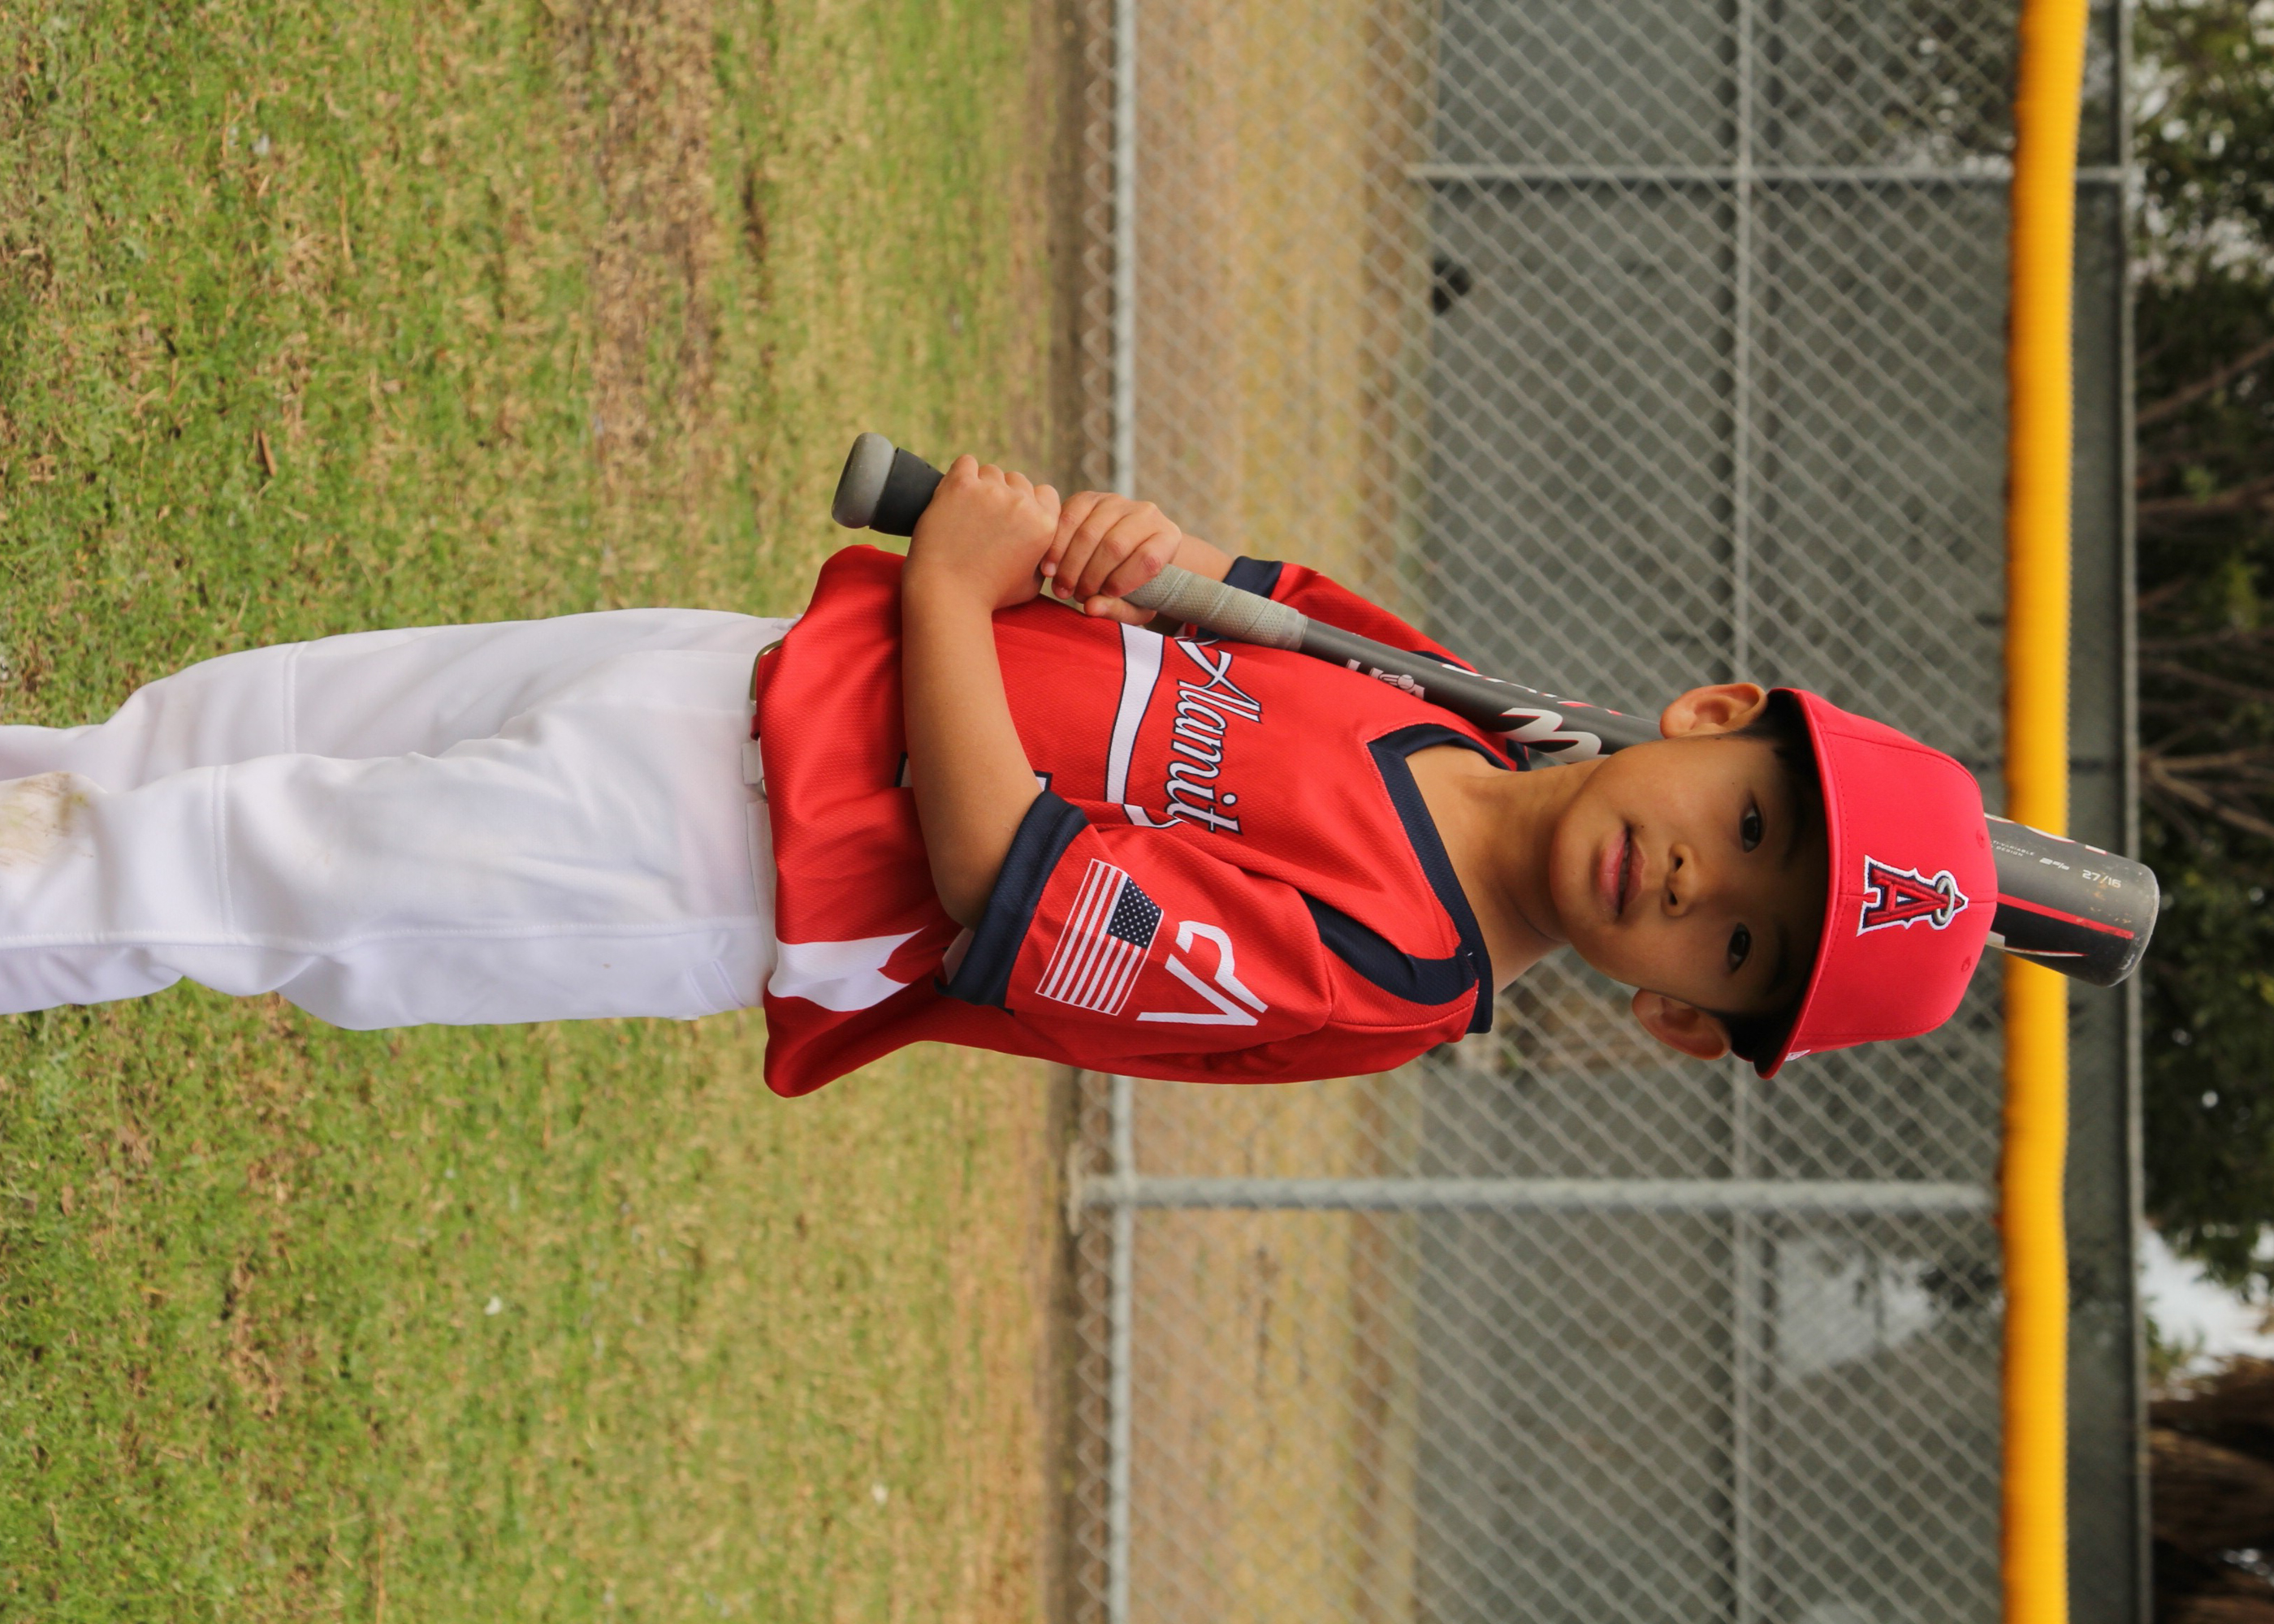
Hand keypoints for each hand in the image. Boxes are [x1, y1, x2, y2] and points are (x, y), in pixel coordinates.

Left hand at [905, 456, 1062, 612]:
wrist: (947, 595)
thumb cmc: (988, 595)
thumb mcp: (1032, 584)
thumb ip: (1043, 555)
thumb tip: (1043, 539)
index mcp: (1045, 525)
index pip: (1045, 492)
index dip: (1029, 503)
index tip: (1011, 517)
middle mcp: (1022, 504)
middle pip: (1018, 480)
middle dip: (1004, 495)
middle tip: (984, 519)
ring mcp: (992, 492)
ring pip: (991, 471)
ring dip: (981, 485)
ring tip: (966, 512)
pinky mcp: (961, 485)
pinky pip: (966, 463)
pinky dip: (961, 474)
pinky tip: (955, 494)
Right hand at [1042, 492, 1182, 623]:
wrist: (1124, 552)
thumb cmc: (1134, 583)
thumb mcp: (1136, 605)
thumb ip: (1119, 610)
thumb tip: (1091, 607)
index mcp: (1168, 538)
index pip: (1149, 559)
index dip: (1123, 582)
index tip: (1105, 596)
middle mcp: (1147, 513)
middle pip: (1115, 546)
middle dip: (1090, 577)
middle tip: (1076, 596)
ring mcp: (1117, 502)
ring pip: (1089, 533)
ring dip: (1070, 565)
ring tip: (1062, 587)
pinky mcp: (1090, 498)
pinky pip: (1069, 517)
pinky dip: (1056, 546)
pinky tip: (1050, 568)